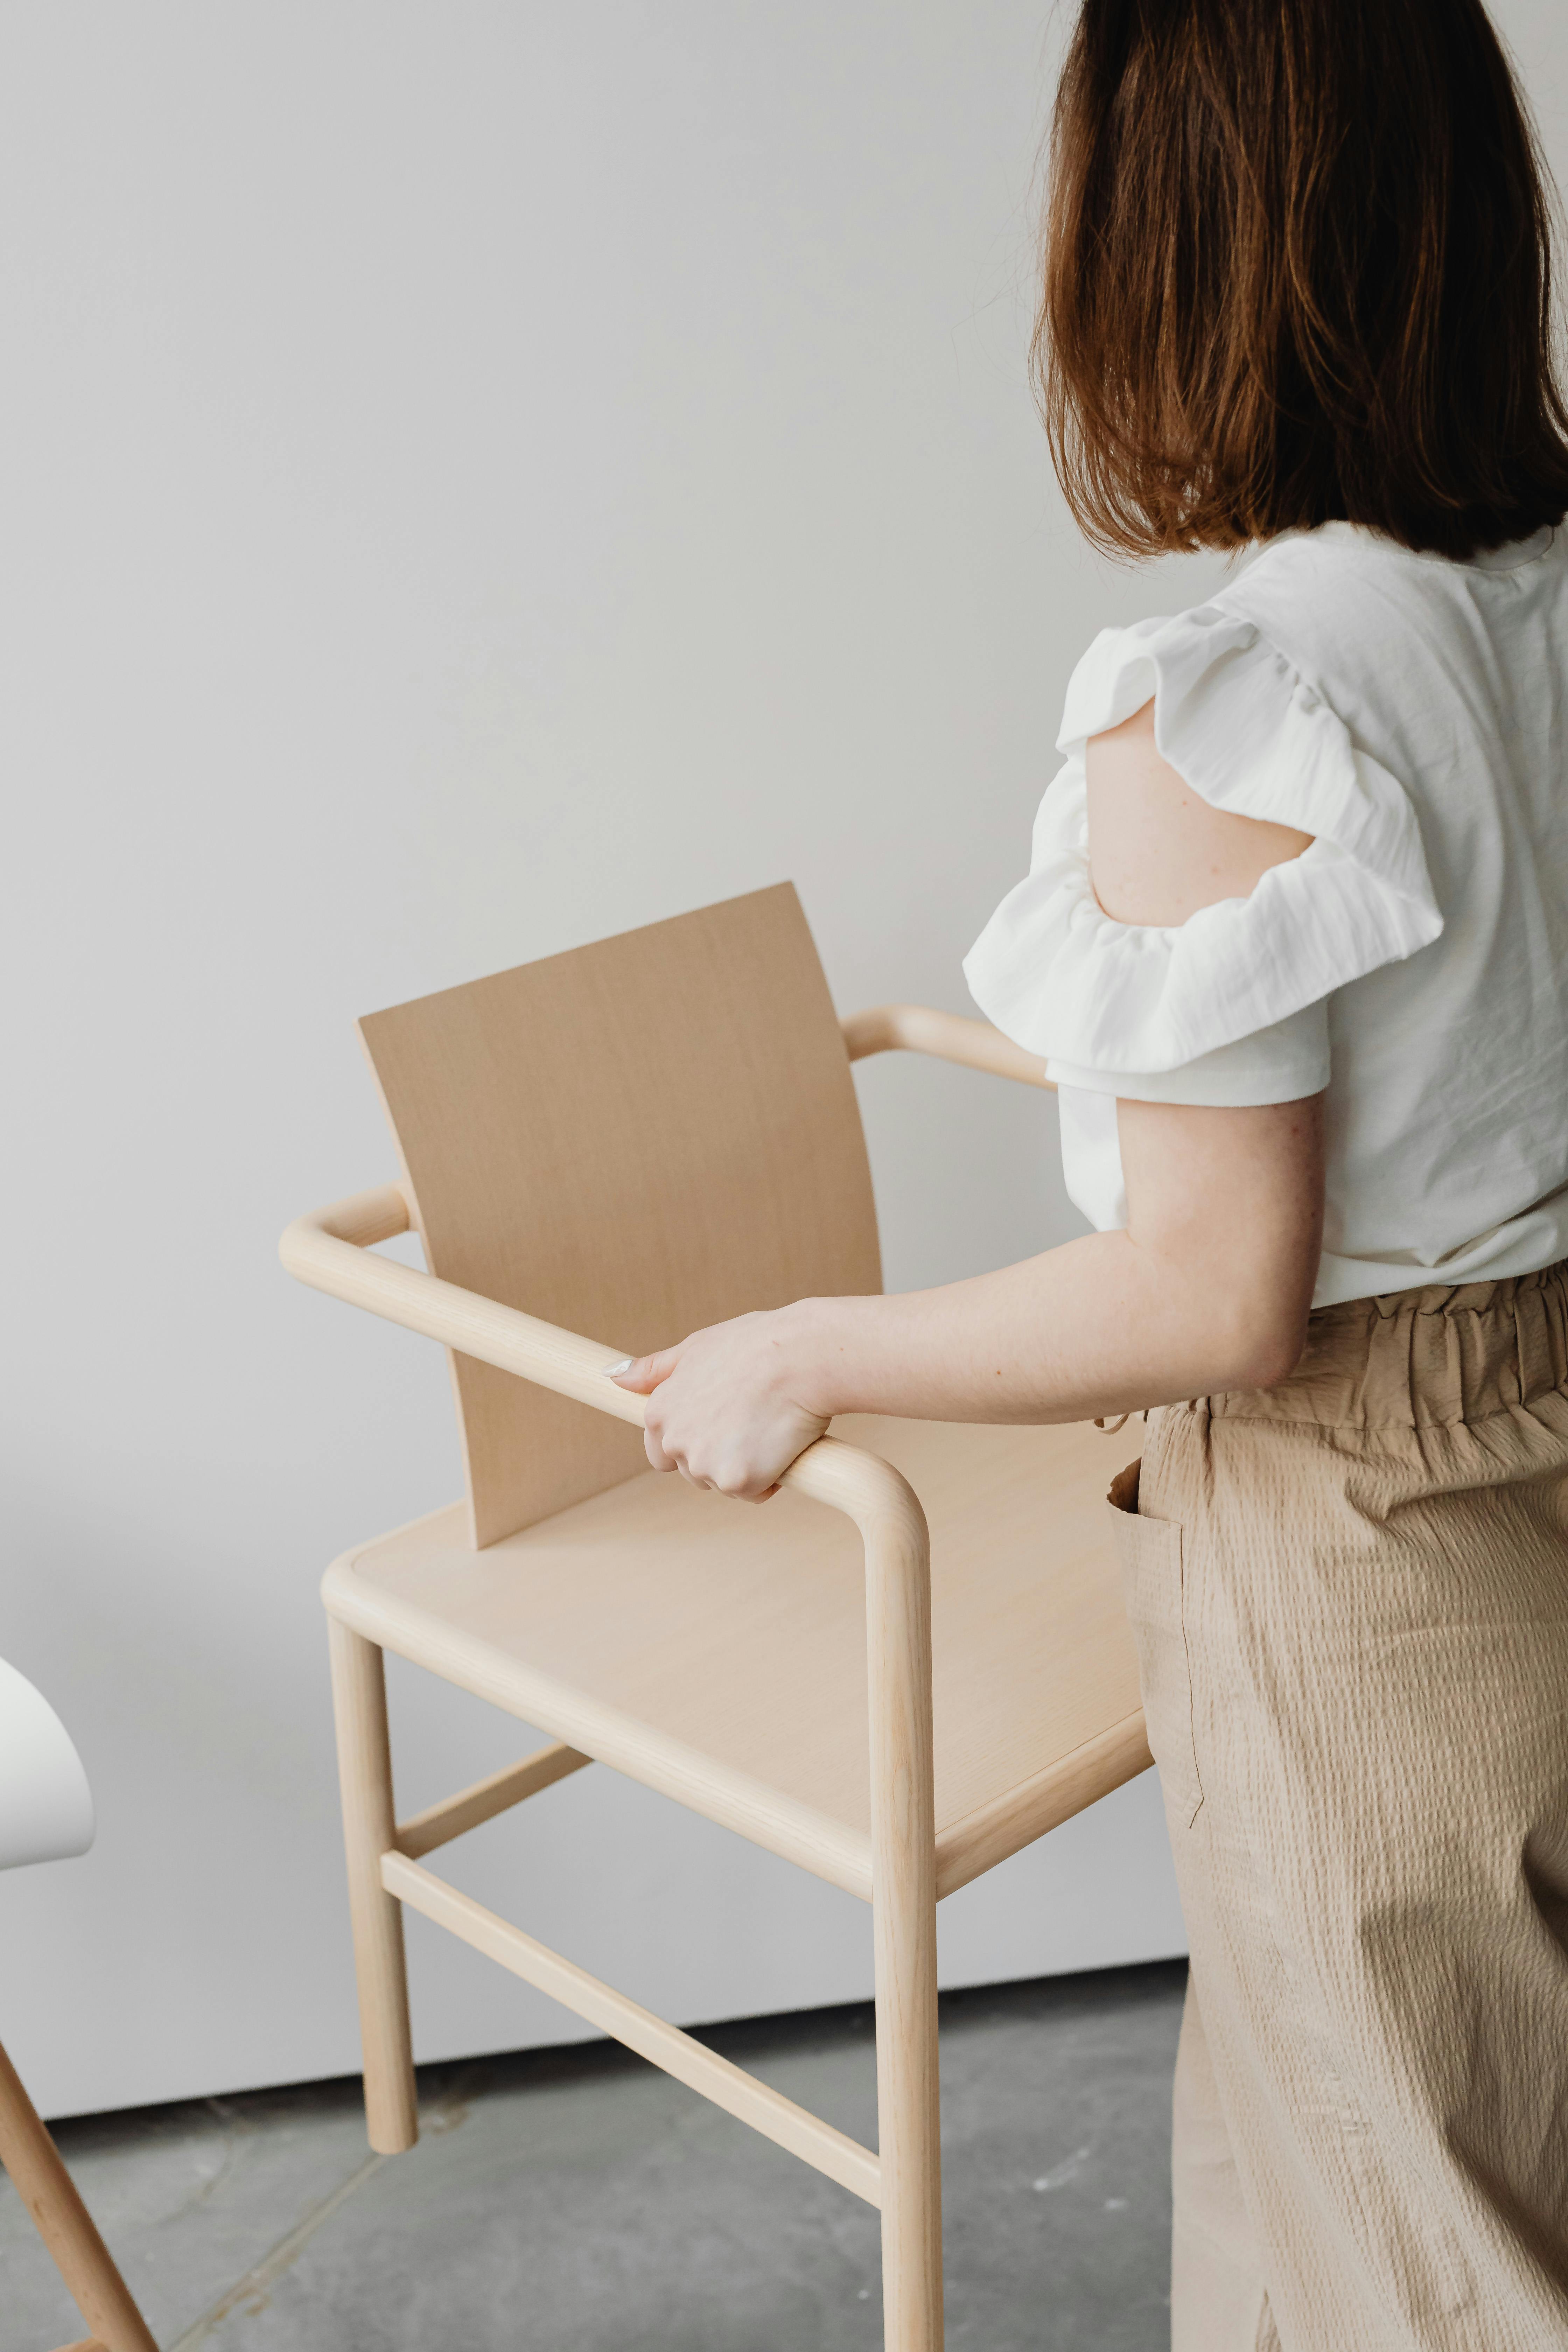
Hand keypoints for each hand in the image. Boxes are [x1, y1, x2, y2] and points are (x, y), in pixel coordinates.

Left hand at [607, 1304, 829, 1501]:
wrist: (801, 1356)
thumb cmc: (755, 1345)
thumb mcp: (696, 1348)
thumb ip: (654, 1370)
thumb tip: (613, 1375)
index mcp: (659, 1412)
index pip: (661, 1454)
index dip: (693, 1443)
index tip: (721, 1425)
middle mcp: (674, 1441)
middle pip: (695, 1471)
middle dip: (722, 1455)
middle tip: (752, 1419)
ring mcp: (704, 1464)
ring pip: (724, 1484)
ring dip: (746, 1467)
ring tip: (768, 1426)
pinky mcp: (737, 1481)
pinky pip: (754, 1492)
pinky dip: (770, 1477)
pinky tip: (781, 1443)